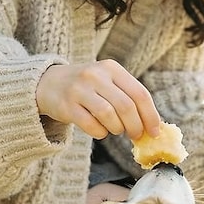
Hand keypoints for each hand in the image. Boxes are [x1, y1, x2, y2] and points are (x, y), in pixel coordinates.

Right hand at [36, 60, 162, 140]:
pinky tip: (100, 130)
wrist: (48, 83)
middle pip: (126, 106)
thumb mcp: (107, 82)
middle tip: (136, 136)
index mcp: (111, 68)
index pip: (140, 93)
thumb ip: (128, 98)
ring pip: (109, 116)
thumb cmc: (88, 88)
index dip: (150, 116)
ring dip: (117, 129)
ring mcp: (79, 89)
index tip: (154, 132)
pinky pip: (91, 126)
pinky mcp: (67, 106)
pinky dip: (100, 133)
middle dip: (135, 126)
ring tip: (115, 130)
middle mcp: (96, 75)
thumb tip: (153, 126)